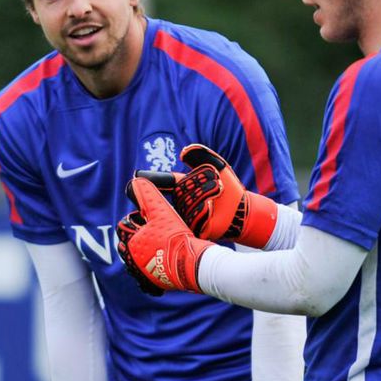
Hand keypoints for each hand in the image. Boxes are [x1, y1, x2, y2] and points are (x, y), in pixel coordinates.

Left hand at [116, 177, 213, 294]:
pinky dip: (149, 275)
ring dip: (141, 255)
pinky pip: (145, 281)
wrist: (192, 263)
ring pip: (134, 263)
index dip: (135, 220)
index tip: (147, 218)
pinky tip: (159, 267)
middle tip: (152, 233)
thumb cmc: (176, 236)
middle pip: (126, 246)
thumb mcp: (162, 211)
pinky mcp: (154, 284)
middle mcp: (133, 260)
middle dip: (134, 238)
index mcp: (131, 242)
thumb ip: (148, 196)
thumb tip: (135, 181)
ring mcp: (143, 273)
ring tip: (156, 248)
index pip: (123, 227)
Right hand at [136, 143, 276, 248]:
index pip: (164, 181)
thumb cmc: (230, 189)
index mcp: (183, 186)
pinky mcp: (195, 228)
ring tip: (220, 191)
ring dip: (206, 193)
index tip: (137, 176)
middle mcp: (181, 201)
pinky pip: (195, 217)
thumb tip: (183, 152)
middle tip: (217, 183)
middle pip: (182, 190)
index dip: (150, 179)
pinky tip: (214, 205)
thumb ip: (202, 155)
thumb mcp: (218, 166)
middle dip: (201, 183)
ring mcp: (187, 216)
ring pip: (189, 202)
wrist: (243, 211)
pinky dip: (206, 209)